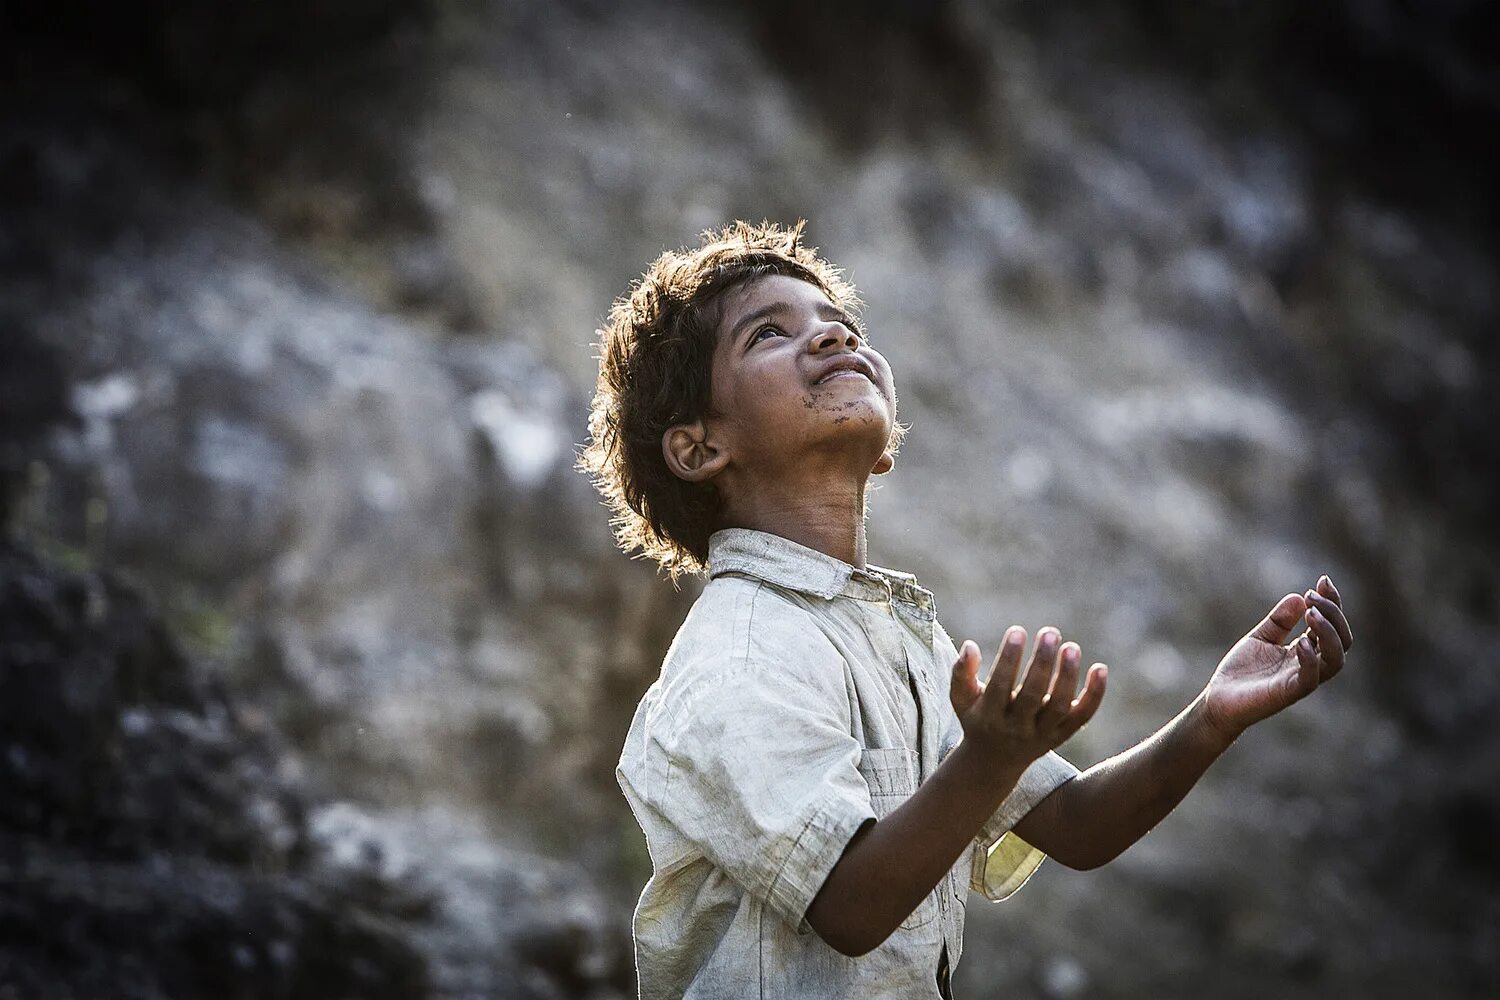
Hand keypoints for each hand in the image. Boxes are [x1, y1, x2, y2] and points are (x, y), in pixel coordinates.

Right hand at [949, 627, 1106, 774]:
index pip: (1000, 687)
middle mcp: (1016, 729)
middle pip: (1033, 697)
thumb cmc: (976, 718)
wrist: (994, 762)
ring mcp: (1042, 735)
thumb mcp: (961, 699)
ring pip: (1060, 707)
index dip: (1008, 659)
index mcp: (989, 717)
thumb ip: (961, 673)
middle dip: (1042, 663)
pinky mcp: (1061, 736)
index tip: (1018, 630)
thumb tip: (970, 646)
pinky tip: (1100, 668)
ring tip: (1071, 647)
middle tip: (1050, 632)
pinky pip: (1082, 716)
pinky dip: (1094, 695)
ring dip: (1067, 676)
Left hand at [1202, 575, 1353, 739]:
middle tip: (1312, 595)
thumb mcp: (1261, 637)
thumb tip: (1299, 596)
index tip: (1323, 581)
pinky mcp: (1287, 693)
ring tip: (1311, 613)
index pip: (1332, 627)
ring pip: (1336, 660)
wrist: (1219, 699)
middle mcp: (1310, 665)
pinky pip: (1310, 679)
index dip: (1332, 603)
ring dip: (1328, 633)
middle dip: (1333, 614)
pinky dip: (1310, 659)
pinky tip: (1302, 641)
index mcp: (1306, 651)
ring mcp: (1301, 680)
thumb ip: (1280, 620)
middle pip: (1342, 641)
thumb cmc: (1242, 671)